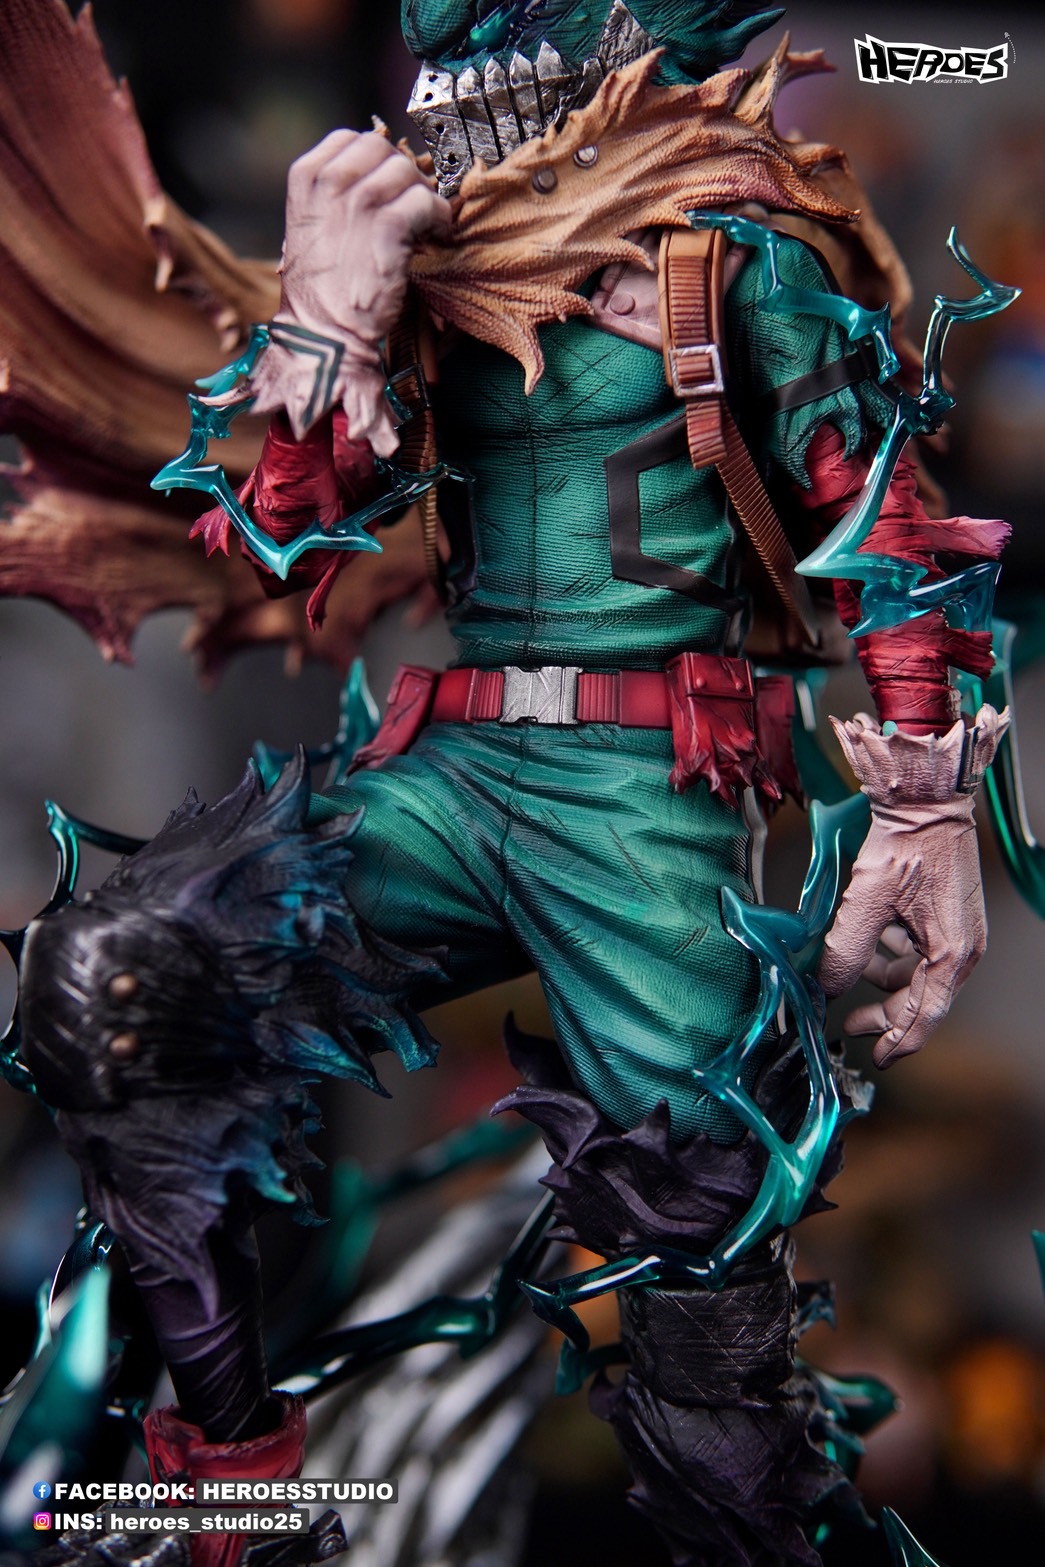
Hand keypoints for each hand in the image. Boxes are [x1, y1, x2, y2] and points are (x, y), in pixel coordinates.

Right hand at [278, 129, 450, 345]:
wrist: (323, 331)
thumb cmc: (320, 288)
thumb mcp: (312, 225)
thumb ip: (335, 193)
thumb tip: (377, 176)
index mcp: (306, 176)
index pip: (352, 138)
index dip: (377, 161)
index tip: (387, 187)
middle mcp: (330, 182)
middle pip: (383, 150)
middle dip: (402, 176)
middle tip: (410, 206)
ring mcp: (360, 202)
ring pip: (408, 173)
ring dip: (422, 197)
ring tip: (423, 225)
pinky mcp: (388, 227)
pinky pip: (426, 201)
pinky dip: (438, 217)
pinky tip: (435, 235)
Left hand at [817, 707, 1006, 1066]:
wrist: (926, 797)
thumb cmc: (906, 842)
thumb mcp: (868, 900)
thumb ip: (847, 949)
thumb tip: (827, 985)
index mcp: (952, 952)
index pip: (924, 1015)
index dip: (898, 1041)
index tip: (877, 1059)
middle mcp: (963, 947)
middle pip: (923, 998)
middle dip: (886, 1013)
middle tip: (850, 1022)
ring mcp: (959, 931)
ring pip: (920, 975)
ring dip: (888, 979)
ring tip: (856, 971)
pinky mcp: (948, 914)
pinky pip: (922, 950)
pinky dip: (897, 953)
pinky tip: (876, 941)